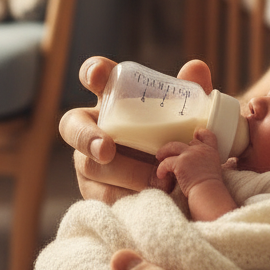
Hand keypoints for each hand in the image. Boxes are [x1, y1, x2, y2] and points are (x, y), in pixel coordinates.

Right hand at [60, 57, 214, 204]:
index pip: (93, 76)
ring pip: (91, 166)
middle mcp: (92, 127)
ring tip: (157, 183)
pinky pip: (101, 197)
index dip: (91, 72)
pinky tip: (149, 201)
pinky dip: (126, 198)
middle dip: (87, 137)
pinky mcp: (93, 192)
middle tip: (106, 149)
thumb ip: (190, 92)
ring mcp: (88, 160)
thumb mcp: (184, 116)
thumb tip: (195, 68)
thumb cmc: (175, 138)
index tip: (97, 76)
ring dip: (124, 174)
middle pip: (74, 126)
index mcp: (112, 99)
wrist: (178, 182)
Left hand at [155, 129, 222, 192]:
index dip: (201, 133)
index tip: (195, 134)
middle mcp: (200, 150)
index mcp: (211, 152)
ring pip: (172, 146)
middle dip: (178, 147)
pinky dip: (161, 169)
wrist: (208, 193)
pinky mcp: (180, 162)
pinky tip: (161, 175)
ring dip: (164, 151)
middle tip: (169, 152)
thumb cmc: (211, 188)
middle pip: (186, 142)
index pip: (208, 136)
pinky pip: (166, 162)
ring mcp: (189, 154)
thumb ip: (206, 163)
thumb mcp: (214, 170)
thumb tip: (195, 166)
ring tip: (159, 157)